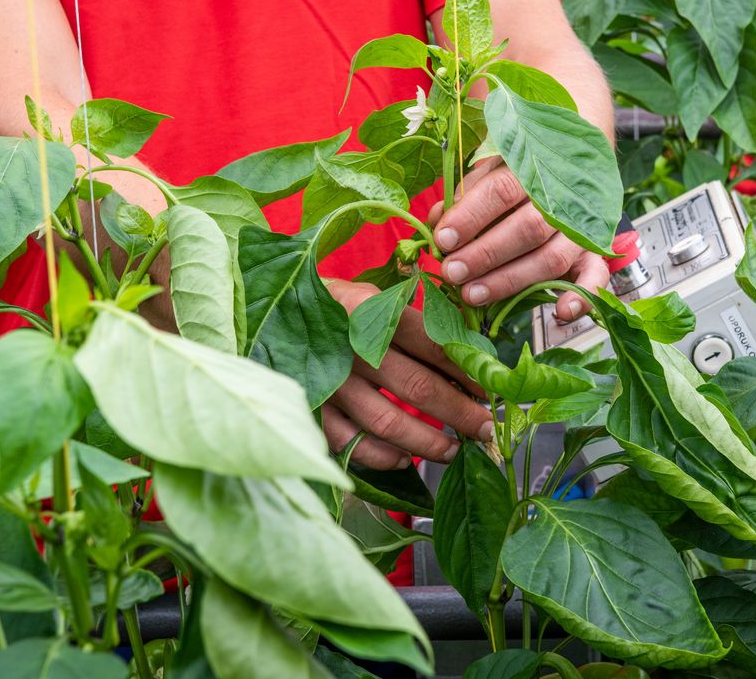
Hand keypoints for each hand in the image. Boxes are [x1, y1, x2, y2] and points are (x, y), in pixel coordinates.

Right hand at [320, 280, 492, 469]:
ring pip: (389, 423)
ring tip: (454, 448)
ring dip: (429, 442)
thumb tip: (466, 352)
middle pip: (419, 389)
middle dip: (461, 413)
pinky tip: (405, 458)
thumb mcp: (369, 297)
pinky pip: (353, 444)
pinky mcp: (312, 411)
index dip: (468, 372)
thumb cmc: (330, 307)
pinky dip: (384, 456)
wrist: (266, 316)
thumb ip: (411, 320)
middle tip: (486, 428)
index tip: (490, 389)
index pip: (433, 346)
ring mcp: (329, 384)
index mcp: (370, 313)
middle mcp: (350, 349)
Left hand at [427, 157, 609, 323]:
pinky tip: (560, 313)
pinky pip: (596, 277)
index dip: (470, 217)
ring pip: (552, 259)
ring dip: (510, 281)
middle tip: (453, 272)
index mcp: (532, 170)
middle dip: (485, 255)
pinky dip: (582, 298)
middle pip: (527, 229)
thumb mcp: (490, 171)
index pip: (501, 191)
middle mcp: (562, 199)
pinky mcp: (595, 253)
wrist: (575, 161)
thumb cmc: (520, 173)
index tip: (443, 239)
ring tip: (473, 295)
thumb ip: (465, 196)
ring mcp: (582, 229)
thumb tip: (436, 222)